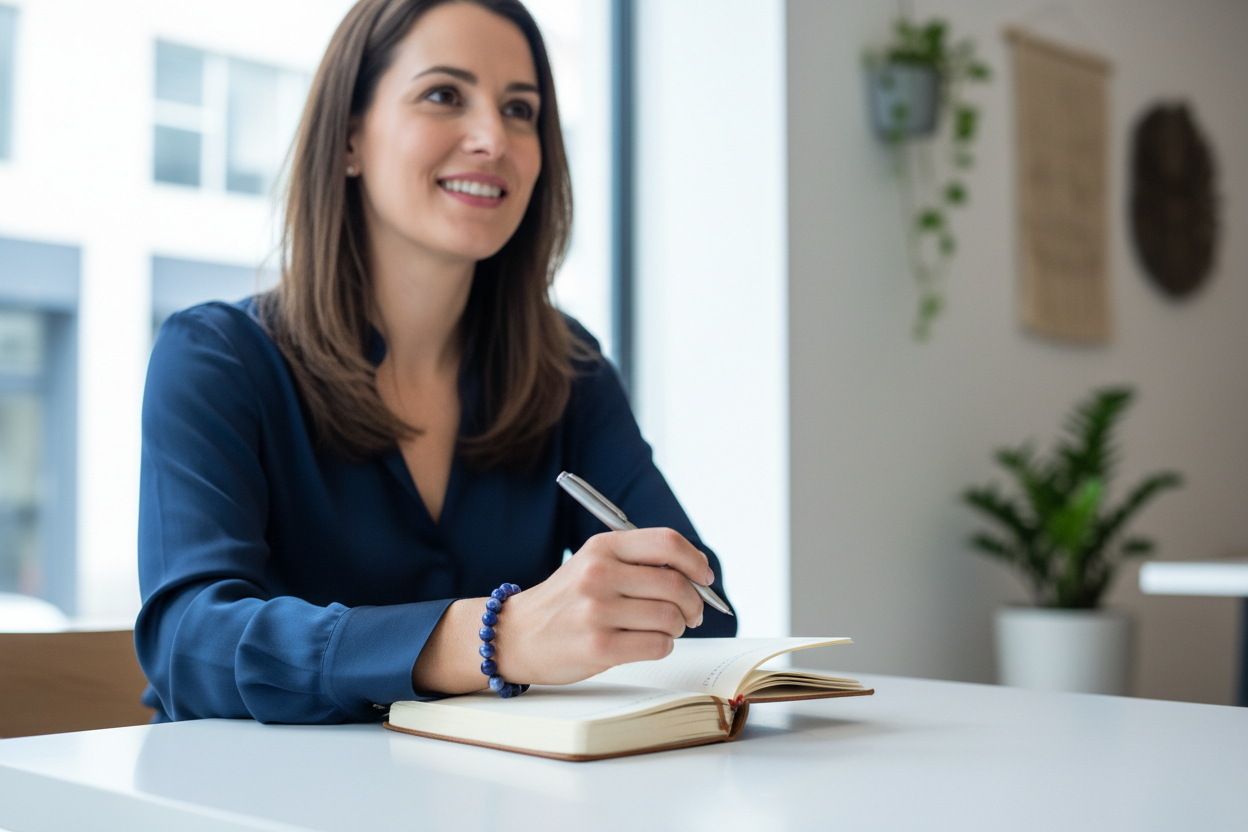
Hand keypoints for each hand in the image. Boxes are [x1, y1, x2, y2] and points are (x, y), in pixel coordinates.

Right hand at [494, 528, 711, 684]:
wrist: (516, 634)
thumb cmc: (565, 600)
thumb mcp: (594, 563)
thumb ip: (638, 561)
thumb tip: (695, 575)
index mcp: (603, 547)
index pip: (667, 543)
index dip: (696, 561)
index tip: (705, 577)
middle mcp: (599, 575)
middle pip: (676, 585)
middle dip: (695, 603)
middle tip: (692, 613)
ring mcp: (597, 612)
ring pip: (670, 618)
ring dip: (677, 628)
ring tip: (663, 629)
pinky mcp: (599, 647)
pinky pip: (657, 646)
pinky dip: (663, 646)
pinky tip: (647, 643)